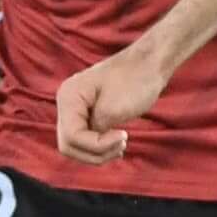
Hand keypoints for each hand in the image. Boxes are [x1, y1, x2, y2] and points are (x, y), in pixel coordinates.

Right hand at [59, 43, 173, 164]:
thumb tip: (87, 145)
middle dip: (96, 152)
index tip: (123, 136)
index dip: (96, 145)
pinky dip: (101, 147)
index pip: (71, 137)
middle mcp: (66, 103)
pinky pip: (86, 140)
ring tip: (122, 145)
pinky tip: (117, 145)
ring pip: (76, 147)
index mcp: (69, 97)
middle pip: (68, 145)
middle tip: (122, 145)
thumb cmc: (136, 80)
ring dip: (99, 153)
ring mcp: (76, 110)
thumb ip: (96, 130)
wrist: (150, 63)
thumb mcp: (114, 110)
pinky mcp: (87, 115)